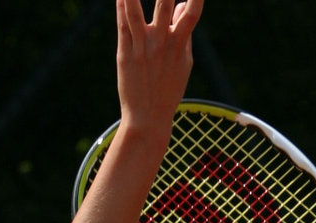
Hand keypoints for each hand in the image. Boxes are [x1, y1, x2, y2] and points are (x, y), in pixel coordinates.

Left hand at [115, 0, 204, 133]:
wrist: (148, 118)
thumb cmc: (168, 88)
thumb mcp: (183, 61)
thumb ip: (183, 31)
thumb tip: (182, 4)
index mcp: (180, 43)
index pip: (193, 12)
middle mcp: (162, 43)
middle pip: (166, 5)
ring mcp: (143, 48)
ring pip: (137, 13)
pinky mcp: (125, 54)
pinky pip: (123, 26)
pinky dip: (121, 8)